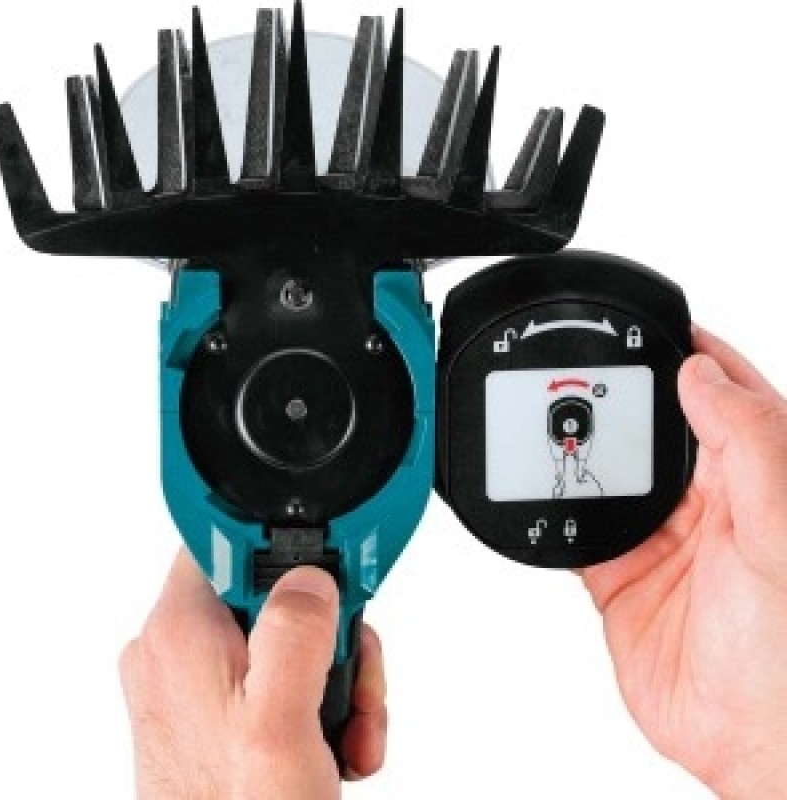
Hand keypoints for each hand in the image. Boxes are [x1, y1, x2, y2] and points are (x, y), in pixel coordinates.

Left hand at [119, 554, 386, 798]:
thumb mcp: (280, 724)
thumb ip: (295, 635)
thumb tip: (311, 578)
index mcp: (180, 633)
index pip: (229, 539)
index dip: (286, 543)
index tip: (330, 559)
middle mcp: (178, 650)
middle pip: (274, 593)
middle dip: (331, 635)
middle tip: (352, 678)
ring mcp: (195, 684)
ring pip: (285, 638)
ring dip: (334, 678)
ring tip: (349, 729)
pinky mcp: (214, 712)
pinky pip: (276, 677)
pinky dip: (315, 704)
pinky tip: (333, 745)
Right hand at [581, 328, 786, 797]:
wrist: (758, 745)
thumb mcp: (784, 529)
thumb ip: (749, 444)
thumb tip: (703, 376)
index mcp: (762, 477)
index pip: (722, 395)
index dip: (688, 354)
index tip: (650, 323)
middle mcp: (711, 503)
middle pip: (653, 428)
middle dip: (619, 398)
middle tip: (581, 368)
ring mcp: (663, 538)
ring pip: (610, 472)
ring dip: (582, 451)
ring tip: (550, 422)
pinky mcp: (622, 575)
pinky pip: (577, 528)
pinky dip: (554, 509)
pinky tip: (541, 490)